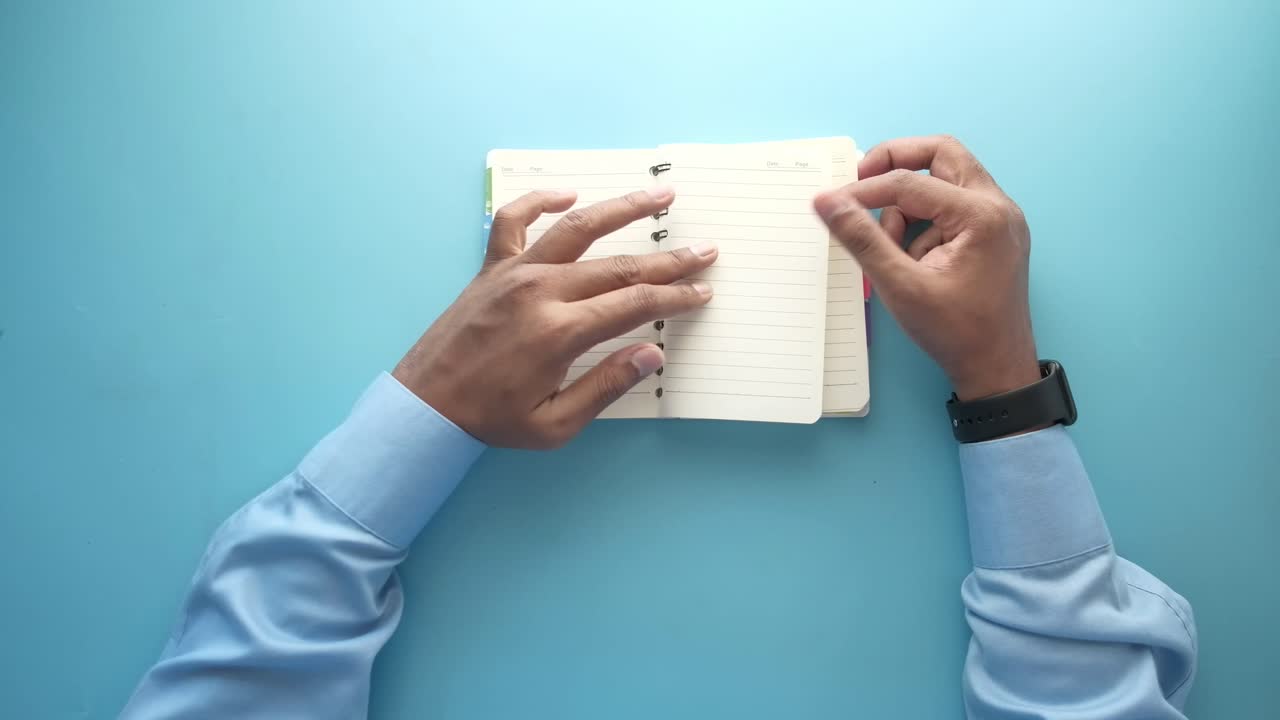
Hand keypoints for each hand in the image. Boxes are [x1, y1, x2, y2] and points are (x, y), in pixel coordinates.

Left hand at [394, 187, 717, 447]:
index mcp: (561, 332)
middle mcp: (541, 291)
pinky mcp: (490, 269)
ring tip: (661, 196)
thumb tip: (653, 352)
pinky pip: (514, 222)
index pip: (635, 304)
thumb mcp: (555, 424)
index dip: (675, 296)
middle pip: (619, 266)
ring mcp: (514, 273)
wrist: (424, 405)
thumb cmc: (491, 421)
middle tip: (704, 250)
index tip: (703, 291)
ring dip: (624, 209)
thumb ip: (606, 386)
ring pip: (578, 228)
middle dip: (668, 260)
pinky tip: (568, 195)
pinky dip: (541, 201)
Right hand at [814, 135, 1038, 400]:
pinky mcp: (993, 233)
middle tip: (861, 181)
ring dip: (910, 201)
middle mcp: (998, 206)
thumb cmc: (955, 332)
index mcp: (982, 215)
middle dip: (896, 163)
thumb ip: (861, 238)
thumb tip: (826, 201)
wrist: (996, 369)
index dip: (865, 190)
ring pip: (947, 178)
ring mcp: (1000, 218)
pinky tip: (913, 260)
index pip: (911, 183)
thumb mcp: (900, 286)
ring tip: (892, 247)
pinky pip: (952, 206)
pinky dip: (926, 221)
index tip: (832, 203)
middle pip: (941, 154)